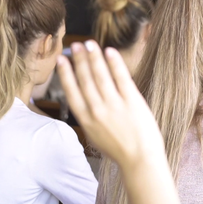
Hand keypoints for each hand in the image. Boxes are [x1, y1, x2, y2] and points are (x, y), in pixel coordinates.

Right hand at [57, 41, 165, 169]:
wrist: (140, 159)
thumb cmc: (120, 150)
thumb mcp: (96, 137)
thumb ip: (90, 119)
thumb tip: (85, 102)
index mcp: (86, 120)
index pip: (71, 91)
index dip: (65, 73)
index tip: (62, 60)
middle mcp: (97, 110)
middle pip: (85, 79)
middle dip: (79, 60)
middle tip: (75, 45)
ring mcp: (114, 105)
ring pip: (100, 75)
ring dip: (94, 57)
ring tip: (89, 44)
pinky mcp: (132, 101)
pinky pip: (121, 77)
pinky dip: (114, 63)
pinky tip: (109, 51)